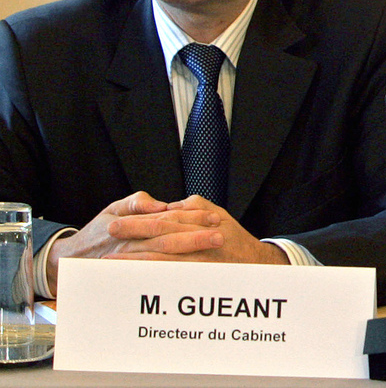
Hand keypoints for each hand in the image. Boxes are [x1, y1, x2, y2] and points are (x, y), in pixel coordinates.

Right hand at [46, 191, 198, 292]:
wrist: (72, 259)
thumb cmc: (97, 232)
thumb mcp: (112, 210)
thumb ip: (136, 204)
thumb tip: (159, 204)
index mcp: (132, 226)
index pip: (167, 220)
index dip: (191, 219)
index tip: (213, 218)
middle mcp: (132, 245)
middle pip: (168, 240)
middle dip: (196, 238)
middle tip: (220, 235)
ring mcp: (131, 262)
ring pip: (163, 259)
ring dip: (189, 256)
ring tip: (211, 253)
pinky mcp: (130, 276)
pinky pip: (154, 275)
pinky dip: (174, 274)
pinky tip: (193, 273)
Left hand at [103, 195, 287, 265]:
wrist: (256, 263)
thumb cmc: (234, 238)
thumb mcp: (214, 211)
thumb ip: (190, 207)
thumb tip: (166, 208)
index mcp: (200, 221)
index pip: (163, 220)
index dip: (137, 222)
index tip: (114, 225)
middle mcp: (200, 240)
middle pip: (159, 238)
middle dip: (131, 240)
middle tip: (105, 242)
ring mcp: (200, 260)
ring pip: (162, 260)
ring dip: (134, 261)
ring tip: (110, 264)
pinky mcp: (200, 277)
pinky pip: (171, 277)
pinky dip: (150, 277)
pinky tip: (133, 279)